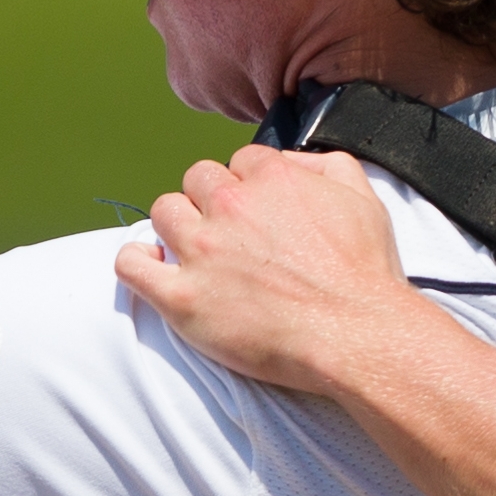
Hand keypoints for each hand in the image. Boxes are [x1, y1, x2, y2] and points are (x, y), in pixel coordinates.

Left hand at [122, 145, 418, 398]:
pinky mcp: (183, 298)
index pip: (240, 161)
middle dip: (212, 201)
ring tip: (196, 250)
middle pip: (198, 180)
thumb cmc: (364, 273)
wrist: (357, 335)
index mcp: (271, 177)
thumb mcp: (364, 197)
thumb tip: (291, 160)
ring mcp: (201, 251)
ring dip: (178, 226)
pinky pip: (131, 265)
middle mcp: (230, 205)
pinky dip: (136, 262)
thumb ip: (326, 164)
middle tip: (232, 233)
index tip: (259, 210)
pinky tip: (153, 267)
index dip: (249, 185)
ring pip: (164, 212)